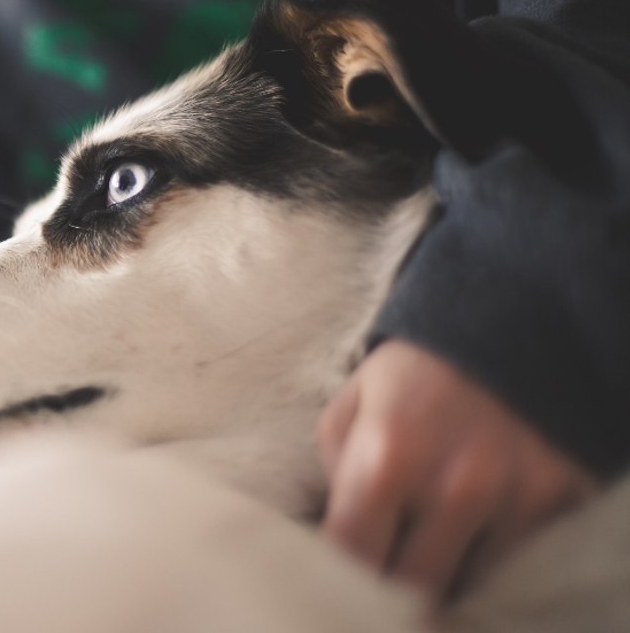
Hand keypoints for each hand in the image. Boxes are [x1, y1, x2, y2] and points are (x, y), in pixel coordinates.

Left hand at [317, 339, 596, 601]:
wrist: (517, 316)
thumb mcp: (357, 397)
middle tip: (388, 558)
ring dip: (449, 565)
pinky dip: (497, 547)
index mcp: (388, 456)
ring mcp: (515, 496)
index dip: (341, 571)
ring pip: (471, 579)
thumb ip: (338, 466)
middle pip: (413, 585)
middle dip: (393, 580)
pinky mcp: (563, 496)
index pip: (352, 554)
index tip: (341, 569)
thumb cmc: (420, 363)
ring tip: (434, 532)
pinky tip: (483, 516)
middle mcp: (454, 486)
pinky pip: (522, 555)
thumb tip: (341, 526)